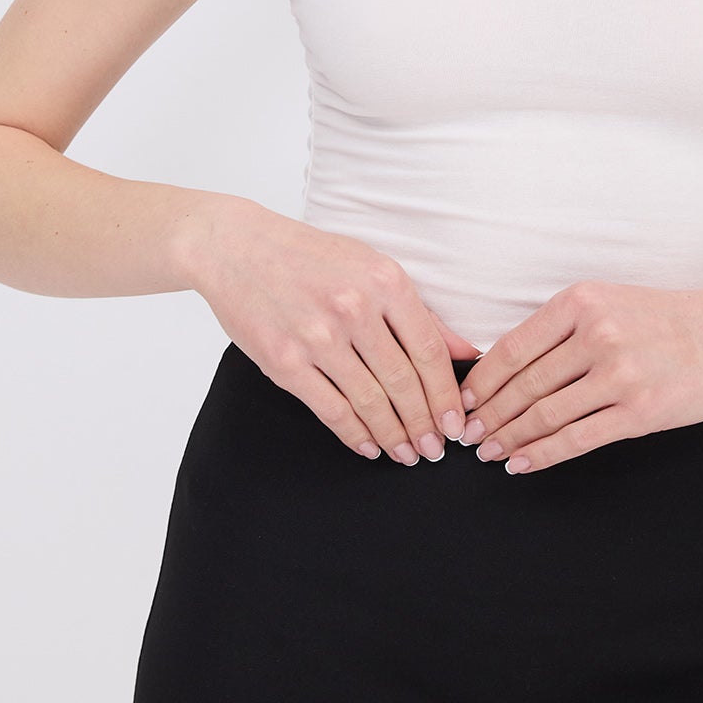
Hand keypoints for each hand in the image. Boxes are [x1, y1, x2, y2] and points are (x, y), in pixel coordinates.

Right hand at [192, 195, 481, 465]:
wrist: (237, 247)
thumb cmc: (309, 255)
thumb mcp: (371, 266)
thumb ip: (419, 312)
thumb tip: (465, 351)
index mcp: (384, 280)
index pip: (428, 349)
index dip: (446, 394)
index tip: (456, 423)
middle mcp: (355, 308)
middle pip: (402, 381)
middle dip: (424, 424)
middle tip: (436, 451)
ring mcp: (318, 337)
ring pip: (369, 401)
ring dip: (393, 436)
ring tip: (408, 454)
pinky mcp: (285, 361)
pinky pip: (330, 409)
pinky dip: (354, 435)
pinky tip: (368, 447)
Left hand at [456, 277, 702, 473]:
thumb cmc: (670, 318)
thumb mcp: (611, 301)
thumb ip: (565, 328)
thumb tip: (509, 365)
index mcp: (582, 301)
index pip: (514, 346)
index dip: (481, 380)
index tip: (461, 401)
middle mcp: (597, 333)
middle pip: (524, 384)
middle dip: (489, 415)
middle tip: (465, 436)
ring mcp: (619, 373)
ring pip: (545, 414)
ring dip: (509, 438)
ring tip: (489, 453)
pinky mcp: (640, 410)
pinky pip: (578, 439)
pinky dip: (543, 455)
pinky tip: (523, 464)